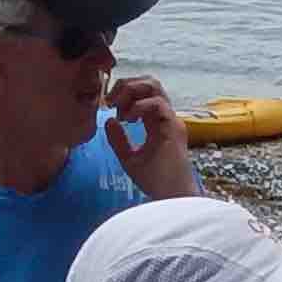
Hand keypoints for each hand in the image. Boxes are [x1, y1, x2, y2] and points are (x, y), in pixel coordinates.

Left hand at [100, 75, 195, 194]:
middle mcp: (165, 117)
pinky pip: (158, 104)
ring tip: (117, 106)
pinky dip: (139, 106)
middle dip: (126, 85)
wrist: (170, 197)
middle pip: (149, 83)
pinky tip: (127, 119)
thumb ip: (118, 140)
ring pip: (154, 86)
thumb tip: (108, 120)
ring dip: (131, 90)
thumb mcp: (128, 158)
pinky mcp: (174, 127)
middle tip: (109, 100)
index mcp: (155, 122)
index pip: (142, 93)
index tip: (107, 105)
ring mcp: (171, 120)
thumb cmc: (155, 182)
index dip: (123, 92)